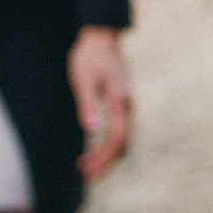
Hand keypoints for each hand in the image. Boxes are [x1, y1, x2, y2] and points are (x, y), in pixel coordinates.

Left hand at [69, 25, 132, 180]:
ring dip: (107, 155)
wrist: (102, 36)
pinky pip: (120, 130)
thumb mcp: (83, 80)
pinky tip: (95, 148)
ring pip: (122, 139)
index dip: (102, 158)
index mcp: (121, 102)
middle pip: (122, 144)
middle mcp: (128, 106)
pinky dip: (109, 144)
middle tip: (85, 176)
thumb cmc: (89, 56)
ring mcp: (127, 104)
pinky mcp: (122, 102)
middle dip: (105, 163)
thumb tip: (92, 130)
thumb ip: (88, 105)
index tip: (86, 170)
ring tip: (87, 167)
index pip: (116, 139)